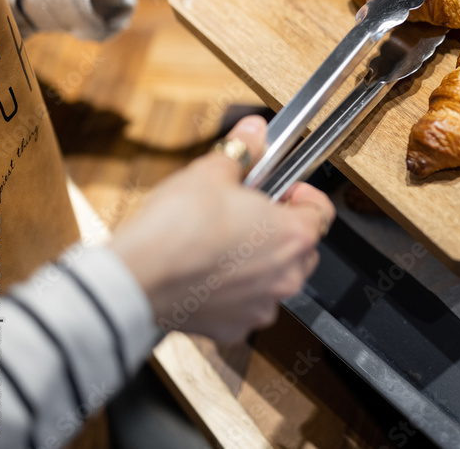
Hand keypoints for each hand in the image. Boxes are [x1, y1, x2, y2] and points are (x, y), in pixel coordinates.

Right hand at [109, 116, 334, 341]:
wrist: (137, 278)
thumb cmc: (177, 228)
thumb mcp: (211, 172)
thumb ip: (242, 151)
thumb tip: (255, 131)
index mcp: (294, 236)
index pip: (322, 212)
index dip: (303, 196)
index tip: (283, 190)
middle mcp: (287, 276)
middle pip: (301, 249)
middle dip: (280, 230)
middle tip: (249, 214)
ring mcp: (262, 306)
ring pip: (274, 280)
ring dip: (259, 263)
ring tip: (224, 244)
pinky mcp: (234, 328)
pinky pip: (245, 305)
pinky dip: (233, 292)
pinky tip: (207, 274)